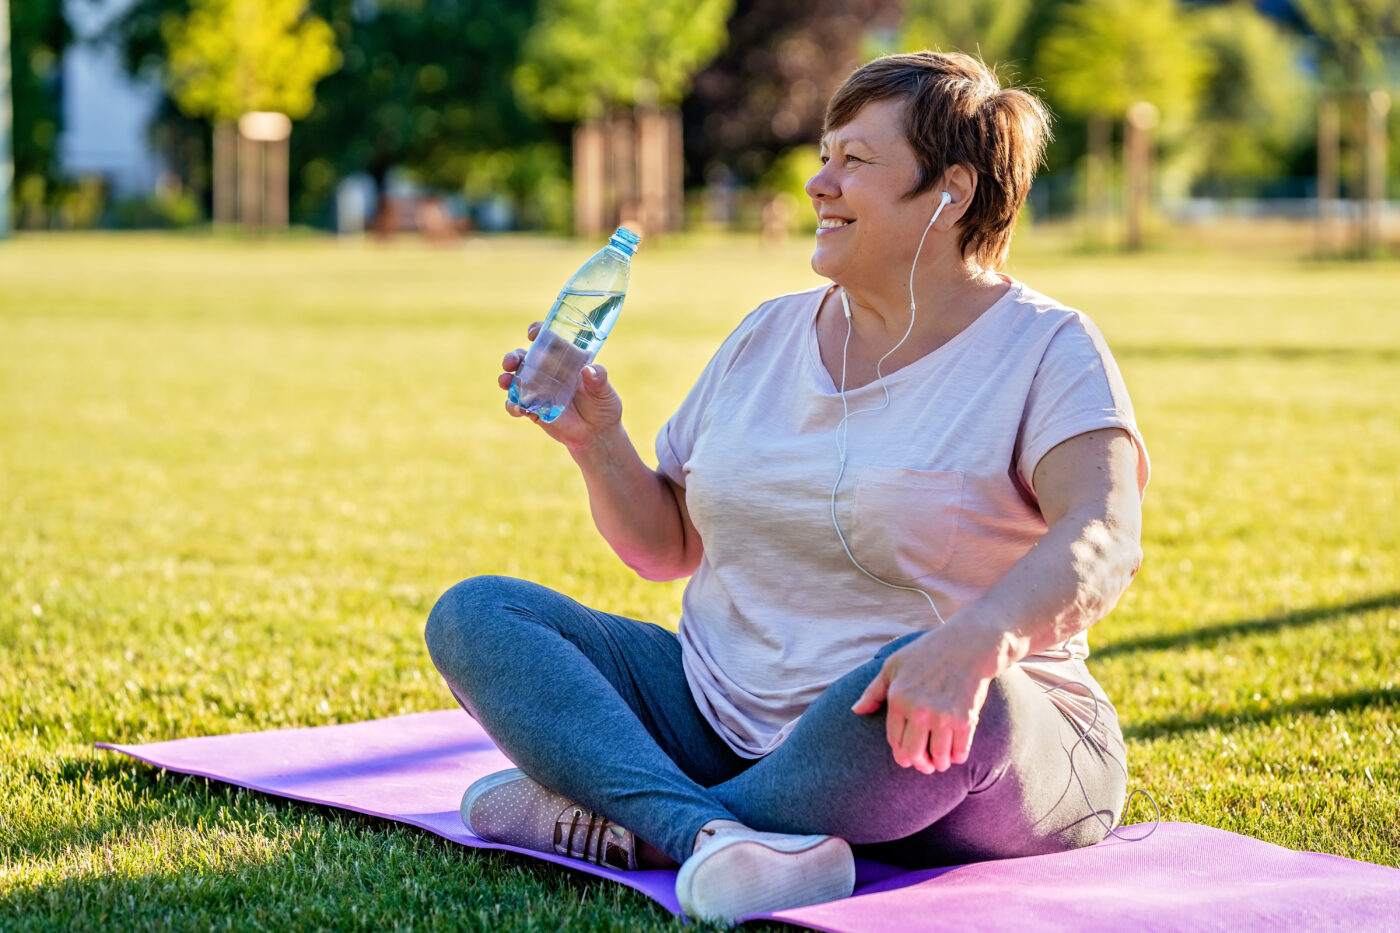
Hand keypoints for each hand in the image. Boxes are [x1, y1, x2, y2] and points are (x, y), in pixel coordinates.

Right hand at [499, 321, 623, 450]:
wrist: (597, 435)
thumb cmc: (603, 407)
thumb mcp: (605, 392)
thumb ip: (599, 380)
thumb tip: (588, 370)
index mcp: (565, 360)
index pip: (548, 341)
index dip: (538, 333)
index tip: (532, 334)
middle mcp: (548, 372)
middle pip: (525, 358)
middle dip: (513, 357)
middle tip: (510, 362)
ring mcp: (538, 390)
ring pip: (515, 380)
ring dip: (506, 378)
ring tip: (505, 381)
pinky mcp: (533, 409)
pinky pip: (517, 405)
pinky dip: (513, 405)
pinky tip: (518, 408)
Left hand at [851, 624, 1001, 773]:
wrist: (968, 644)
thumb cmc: (927, 652)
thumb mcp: (893, 665)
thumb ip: (874, 691)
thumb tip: (856, 710)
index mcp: (898, 699)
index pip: (894, 741)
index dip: (901, 754)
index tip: (907, 755)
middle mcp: (918, 711)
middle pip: (913, 755)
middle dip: (919, 764)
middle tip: (925, 765)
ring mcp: (942, 716)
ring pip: (938, 758)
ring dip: (939, 764)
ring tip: (940, 762)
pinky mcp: (965, 719)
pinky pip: (959, 752)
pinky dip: (957, 758)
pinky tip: (955, 754)